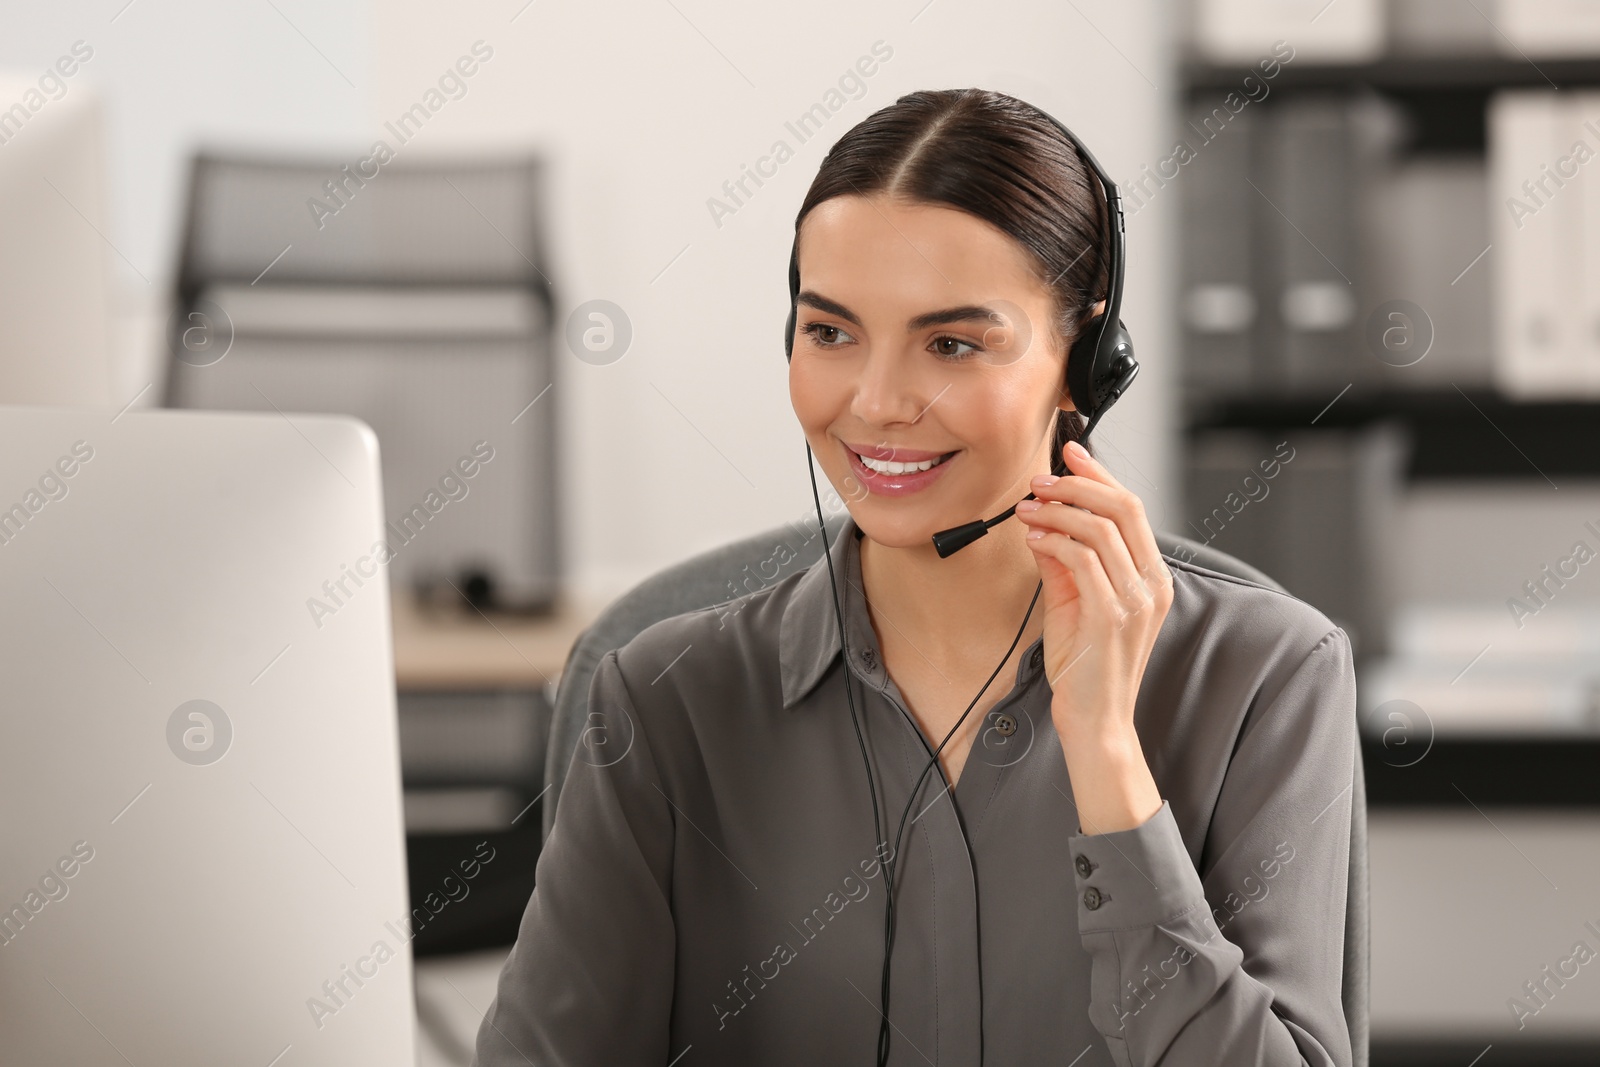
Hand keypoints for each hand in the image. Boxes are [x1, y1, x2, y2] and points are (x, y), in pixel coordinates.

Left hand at [1013, 439, 1171, 832]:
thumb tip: (1042, 520)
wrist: (1095, 721)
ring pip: (1101, 529)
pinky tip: (1033, 538)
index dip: (1100, 476)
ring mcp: (1135, 600)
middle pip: (1124, 507)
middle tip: (1040, 479)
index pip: (1132, 509)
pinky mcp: (1112, 616)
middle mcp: (1151, 584)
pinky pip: (1083, 560)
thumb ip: (1064, 562)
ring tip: (1028, 508)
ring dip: (1059, 511)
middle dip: (1078, 484)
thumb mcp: (1074, 603)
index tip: (1070, 455)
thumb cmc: (1085, 667)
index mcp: (1151, 578)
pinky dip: (1054, 540)